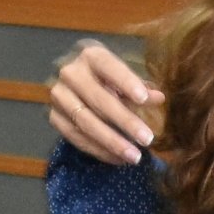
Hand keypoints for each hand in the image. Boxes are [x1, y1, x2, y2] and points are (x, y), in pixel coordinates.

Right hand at [48, 40, 157, 164]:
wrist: (76, 83)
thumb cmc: (109, 78)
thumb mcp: (126, 78)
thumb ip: (141, 89)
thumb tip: (159, 98)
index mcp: (91, 55)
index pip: (109, 67)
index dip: (126, 82)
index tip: (144, 99)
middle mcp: (70, 73)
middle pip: (98, 99)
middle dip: (124, 121)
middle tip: (147, 139)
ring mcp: (59, 96)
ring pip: (85, 122)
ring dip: (111, 142)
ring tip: (134, 157)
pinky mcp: (54, 117)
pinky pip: (76, 137)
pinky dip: (98, 150)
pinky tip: (118, 159)